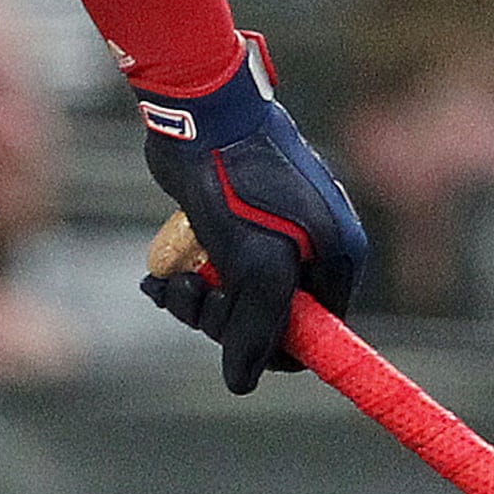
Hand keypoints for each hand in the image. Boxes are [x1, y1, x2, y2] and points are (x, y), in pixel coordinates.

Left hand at [134, 35, 366, 391]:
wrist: (199, 110)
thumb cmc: (236, 181)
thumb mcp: (257, 264)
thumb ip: (259, 327)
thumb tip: (244, 384)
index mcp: (338, 257)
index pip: (319, 335)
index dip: (276, 350)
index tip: (237, 344)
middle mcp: (311, 249)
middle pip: (271, 324)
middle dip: (225, 322)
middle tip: (195, 296)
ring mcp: (271, 237)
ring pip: (234, 305)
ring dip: (196, 306)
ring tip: (171, 283)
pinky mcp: (232, 227)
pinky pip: (213, 279)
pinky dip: (183, 286)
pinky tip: (156, 280)